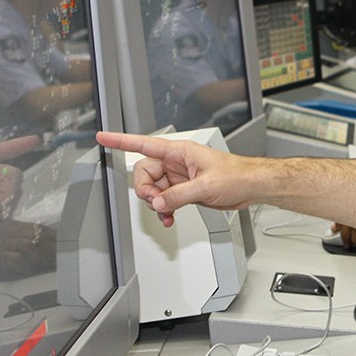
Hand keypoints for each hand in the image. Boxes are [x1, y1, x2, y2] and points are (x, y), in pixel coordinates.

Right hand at [95, 130, 257, 226]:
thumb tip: (158, 203)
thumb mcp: (205, 186)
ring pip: (153, 189)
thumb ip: (178, 195)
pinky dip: (164, 210)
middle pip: (144, 173)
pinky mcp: (185, 190)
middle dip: (146, 190)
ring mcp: (179, 177)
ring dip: (157, 204)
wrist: (252, 186)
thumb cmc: (237, 175)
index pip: (143, 143)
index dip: (121, 141)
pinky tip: (170, 217)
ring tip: (168, 214)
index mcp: (180, 151)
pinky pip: (165, 200)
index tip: (103, 138)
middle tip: (157, 202)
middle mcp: (176, 162)